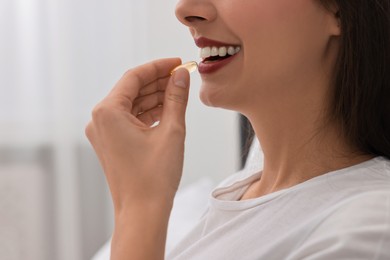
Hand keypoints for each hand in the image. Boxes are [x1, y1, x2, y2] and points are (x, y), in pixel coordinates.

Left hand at [85, 58, 189, 211]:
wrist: (142, 212)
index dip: (159, 66)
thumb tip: (181, 75)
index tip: (179, 62)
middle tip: (182, 76)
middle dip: (158, 82)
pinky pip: (130, 119)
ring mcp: (103, 132)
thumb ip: (176, 98)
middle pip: (131, 90)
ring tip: (179, 91)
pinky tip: (167, 108)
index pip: (134, 77)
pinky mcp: (111, 142)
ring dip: (154, 97)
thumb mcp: (171, 131)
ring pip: (132, 105)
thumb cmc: (155, 176)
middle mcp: (100, 119)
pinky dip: (148, 113)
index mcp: (108, 112)